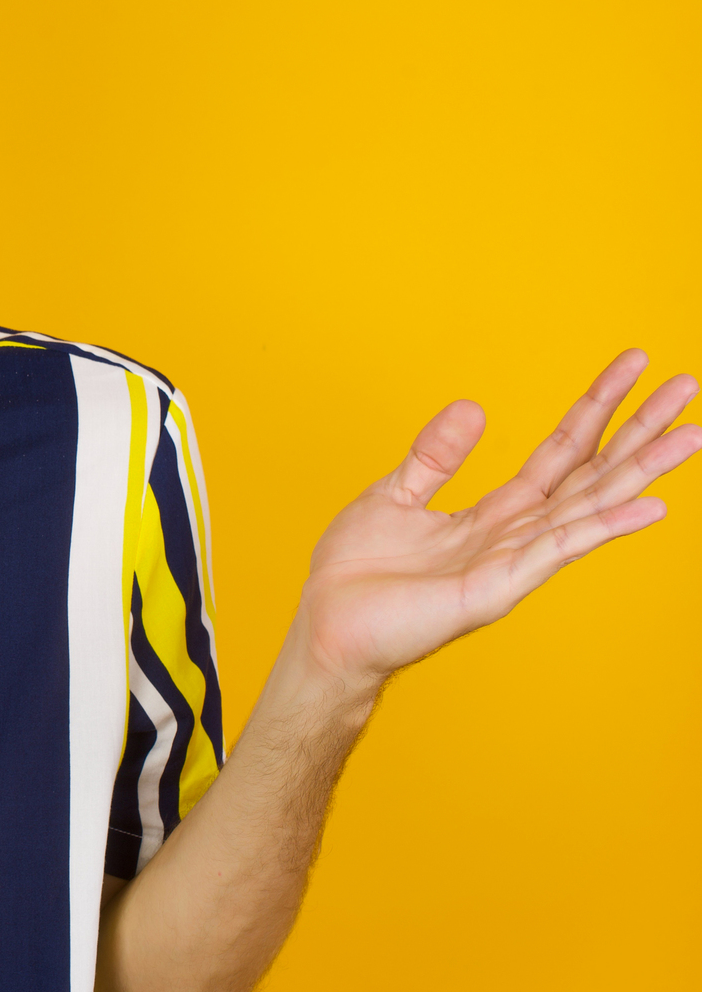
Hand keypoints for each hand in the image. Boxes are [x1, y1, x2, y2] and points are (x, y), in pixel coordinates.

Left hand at [294, 350, 699, 694]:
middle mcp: (517, 536)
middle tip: (686, 384)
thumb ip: (436, 455)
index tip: (632, 364)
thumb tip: (473, 405)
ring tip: (693, 435)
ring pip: (591, 506)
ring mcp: (514, 563)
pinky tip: (650, 506)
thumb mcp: (395, 494)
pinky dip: (604, 526)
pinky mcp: (496, 589)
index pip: (563, 451)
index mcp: (497, 513)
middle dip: (641, 430)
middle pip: (594, 473)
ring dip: (642, 471)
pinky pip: (558, 549)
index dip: (598, 407)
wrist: (327, 628)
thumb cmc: (358, 573)